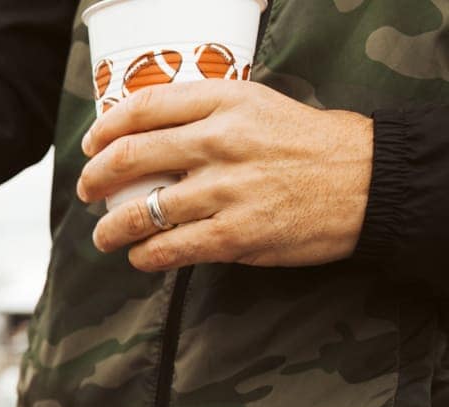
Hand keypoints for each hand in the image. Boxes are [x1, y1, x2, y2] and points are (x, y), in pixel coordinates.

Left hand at [77, 81, 372, 271]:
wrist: (367, 181)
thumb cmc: (310, 144)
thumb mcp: (260, 107)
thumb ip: (208, 117)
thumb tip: (148, 136)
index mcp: (227, 102)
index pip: (145, 107)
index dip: (106, 128)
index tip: (92, 144)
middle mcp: (221, 142)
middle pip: (130, 157)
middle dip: (95, 179)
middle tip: (88, 191)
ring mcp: (226, 190)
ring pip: (142, 212)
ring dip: (111, 228)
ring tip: (104, 235)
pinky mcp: (234, 234)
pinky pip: (168, 249)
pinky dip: (145, 256)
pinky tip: (141, 256)